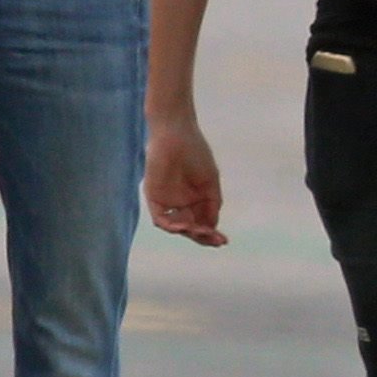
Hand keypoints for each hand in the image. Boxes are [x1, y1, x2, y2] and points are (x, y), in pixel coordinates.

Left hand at [145, 112, 225, 246]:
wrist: (176, 135)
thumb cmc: (195, 153)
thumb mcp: (210, 180)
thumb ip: (212, 203)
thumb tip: (212, 226)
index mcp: (196, 199)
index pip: (203, 223)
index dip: (212, 234)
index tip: (223, 241)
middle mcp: (181, 203)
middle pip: (191, 228)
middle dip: (203, 237)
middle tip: (215, 240)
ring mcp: (167, 202)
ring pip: (177, 227)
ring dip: (190, 232)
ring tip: (201, 232)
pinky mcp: (154, 198)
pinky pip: (161, 219)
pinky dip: (172, 225)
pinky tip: (185, 225)